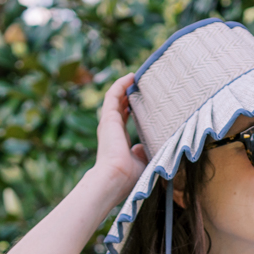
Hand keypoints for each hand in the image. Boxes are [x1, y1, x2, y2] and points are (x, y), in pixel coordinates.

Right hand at [93, 73, 148, 200]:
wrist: (116, 178)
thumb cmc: (128, 176)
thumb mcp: (141, 162)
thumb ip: (143, 152)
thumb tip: (145, 146)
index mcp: (119, 139)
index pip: (124, 118)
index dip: (131, 107)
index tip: (142, 99)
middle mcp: (112, 129)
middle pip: (119, 105)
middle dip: (128, 94)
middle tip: (141, 83)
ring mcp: (108, 122)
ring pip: (115, 97)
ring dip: (125, 86)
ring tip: (137, 76)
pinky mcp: (108, 117)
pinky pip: (114, 94)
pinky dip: (121, 84)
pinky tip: (131, 76)